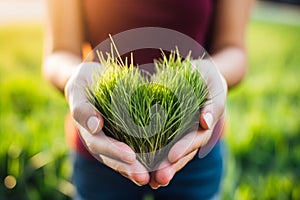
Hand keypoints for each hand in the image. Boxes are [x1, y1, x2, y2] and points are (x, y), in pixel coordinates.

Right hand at [64, 62, 149, 185]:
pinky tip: (158, 164)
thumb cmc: (85, 81)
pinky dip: (145, 158)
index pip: (100, 143)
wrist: (95, 77)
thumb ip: (82, 107)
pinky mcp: (125, 134)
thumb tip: (96, 126)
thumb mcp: (78, 88)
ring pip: (123, 158)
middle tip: (143, 177)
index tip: (130, 156)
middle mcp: (100, 138)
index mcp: (88, 129)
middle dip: (128, 168)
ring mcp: (111, 138)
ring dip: (137, 168)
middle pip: (112, 157)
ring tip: (152, 178)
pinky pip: (135, 148)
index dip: (114, 150)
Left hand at [149, 59, 226, 188]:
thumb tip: (206, 122)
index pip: (197, 138)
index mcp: (205, 123)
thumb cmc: (204, 75)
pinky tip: (141, 167)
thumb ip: (213, 101)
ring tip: (151, 180)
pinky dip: (152, 156)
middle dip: (172, 166)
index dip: (185, 147)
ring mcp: (179, 134)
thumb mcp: (212, 80)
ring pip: (171, 154)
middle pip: (184, 153)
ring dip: (162, 167)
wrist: (190, 72)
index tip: (172, 156)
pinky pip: (158, 144)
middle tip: (160, 178)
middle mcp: (192, 133)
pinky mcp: (165, 131)